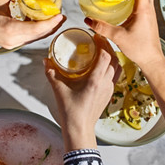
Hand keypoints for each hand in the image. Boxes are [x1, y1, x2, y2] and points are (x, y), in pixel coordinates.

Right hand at [0, 0, 64, 59]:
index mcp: (12, 29)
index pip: (38, 28)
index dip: (52, 22)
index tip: (61, 14)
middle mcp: (15, 39)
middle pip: (40, 35)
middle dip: (53, 25)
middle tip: (62, 15)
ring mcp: (13, 43)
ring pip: (36, 38)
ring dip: (46, 29)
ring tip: (55, 18)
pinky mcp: (11, 43)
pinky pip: (29, 38)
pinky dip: (37, 31)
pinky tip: (40, 21)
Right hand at [45, 34, 120, 149]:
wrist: (80, 129)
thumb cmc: (71, 112)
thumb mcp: (59, 91)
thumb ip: (52, 74)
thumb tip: (46, 61)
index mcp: (95, 81)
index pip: (105, 56)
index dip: (103, 43)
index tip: (96, 36)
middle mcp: (105, 83)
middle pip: (114, 59)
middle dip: (108, 46)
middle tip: (99, 39)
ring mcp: (109, 89)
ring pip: (117, 67)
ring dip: (112, 56)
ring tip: (103, 49)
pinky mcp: (110, 93)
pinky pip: (115, 75)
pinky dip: (112, 66)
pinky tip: (103, 64)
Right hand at [84, 0, 162, 69]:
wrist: (152, 60)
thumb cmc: (139, 48)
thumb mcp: (118, 37)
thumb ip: (102, 28)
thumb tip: (88, 20)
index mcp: (143, 9)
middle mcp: (149, 9)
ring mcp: (151, 14)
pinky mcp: (149, 20)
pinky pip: (145, 2)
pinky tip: (127, 2)